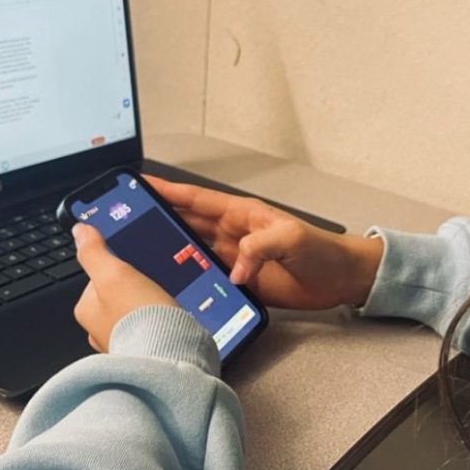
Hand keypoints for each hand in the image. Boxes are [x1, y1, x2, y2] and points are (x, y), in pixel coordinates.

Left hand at [72, 223, 176, 351]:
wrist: (169, 357)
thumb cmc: (139, 317)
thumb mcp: (114, 273)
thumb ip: (94, 252)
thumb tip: (79, 231)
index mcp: (86, 310)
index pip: (98, 278)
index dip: (118, 268)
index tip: (133, 268)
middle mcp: (97, 330)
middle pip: (116, 296)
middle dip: (134, 291)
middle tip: (152, 287)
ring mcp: (119, 343)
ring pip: (132, 314)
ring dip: (147, 309)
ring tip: (163, 306)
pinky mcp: (141, 353)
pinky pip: (147, 330)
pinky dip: (157, 324)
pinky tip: (169, 321)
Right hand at [146, 176, 383, 310]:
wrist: (341, 280)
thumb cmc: (323, 251)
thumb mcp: (293, 238)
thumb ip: (261, 245)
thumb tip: (234, 267)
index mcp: (241, 213)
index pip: (195, 199)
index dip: (168, 191)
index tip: (141, 184)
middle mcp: (232, 232)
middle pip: (185, 222)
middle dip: (157, 218)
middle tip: (127, 220)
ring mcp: (234, 256)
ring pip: (191, 249)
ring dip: (168, 249)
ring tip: (138, 253)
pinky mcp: (239, 280)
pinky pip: (206, 275)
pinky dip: (188, 277)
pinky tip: (170, 284)